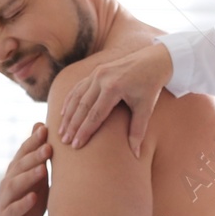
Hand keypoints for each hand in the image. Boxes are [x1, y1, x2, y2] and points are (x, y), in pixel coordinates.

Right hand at [0, 124, 50, 215]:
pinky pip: (14, 209)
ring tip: (43, 170)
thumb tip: (40, 123)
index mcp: (15, 170)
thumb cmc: (30, 199)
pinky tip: (34, 197)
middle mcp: (8, 182)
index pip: (23, 152)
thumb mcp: (36, 175)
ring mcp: (6, 199)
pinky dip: (24, 203)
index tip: (45, 129)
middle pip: (19, 166)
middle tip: (48, 148)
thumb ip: (37, 153)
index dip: (32, 141)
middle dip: (34, 156)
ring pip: (15, 185)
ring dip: (29, 176)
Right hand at [57, 42, 171, 155]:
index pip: (95, 115)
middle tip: (64, 141)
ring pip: (77, 97)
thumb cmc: (151, 86)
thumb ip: (138, 130)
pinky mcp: (95, 71)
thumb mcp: (146, 108)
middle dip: (72, 126)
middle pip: (82, 107)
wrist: (154, 60)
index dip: (84, 131)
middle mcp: (101, 78)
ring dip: (67, 114)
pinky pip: (78, 88)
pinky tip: (63, 112)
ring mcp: (96, 73)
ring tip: (61, 131)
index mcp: (113, 87)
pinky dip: (69, 100)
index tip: (76, 145)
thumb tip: (136, 155)